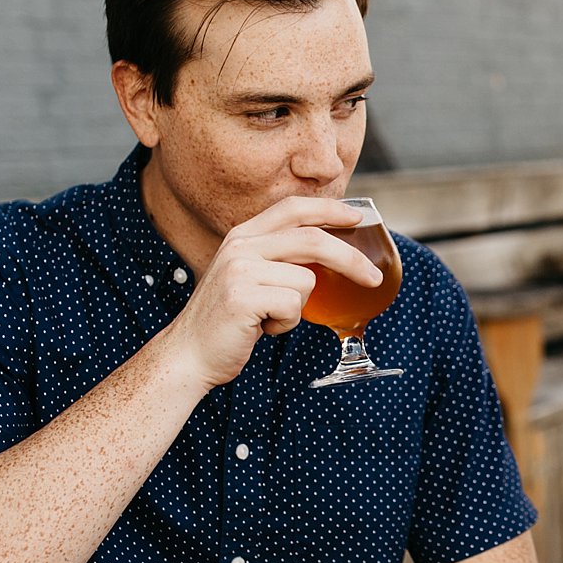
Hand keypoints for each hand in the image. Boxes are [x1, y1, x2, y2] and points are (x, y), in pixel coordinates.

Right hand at [168, 196, 384, 386]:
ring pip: (306, 281)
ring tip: (269, 318)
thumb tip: (330, 253)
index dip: (329, 209)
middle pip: (312, 239)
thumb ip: (279, 260)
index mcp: (243, 235)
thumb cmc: (229, 321)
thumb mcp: (250, 278)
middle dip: (350, 259)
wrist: (189, 354)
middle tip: (373, 278)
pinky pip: (294, 307)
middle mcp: (240, 245)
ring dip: (298, 308)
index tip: (359, 217)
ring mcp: (240, 270)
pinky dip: (286, 324)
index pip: (293, 208)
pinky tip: (262, 328)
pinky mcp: (243, 297)